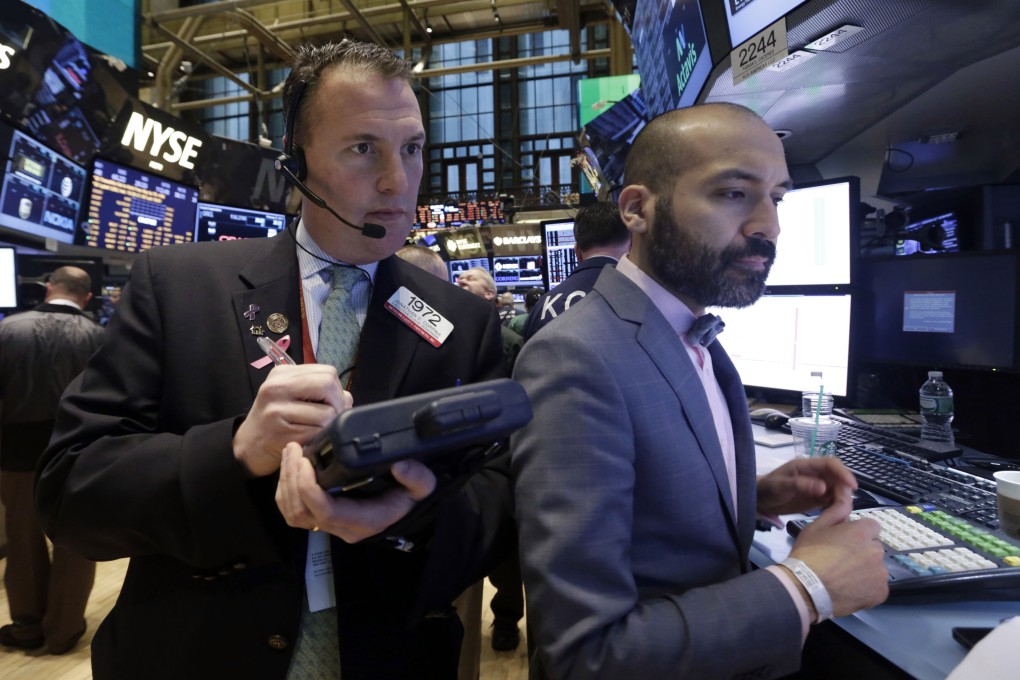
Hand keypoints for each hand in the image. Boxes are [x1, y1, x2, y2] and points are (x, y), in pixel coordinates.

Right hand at [233, 364, 350, 477]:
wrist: (248, 446)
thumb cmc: (275, 420)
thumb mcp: (292, 397)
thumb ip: (319, 391)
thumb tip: (346, 398)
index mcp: (282, 374)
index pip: (327, 372)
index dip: (336, 390)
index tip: (331, 404)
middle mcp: (277, 387)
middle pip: (327, 385)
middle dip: (337, 404)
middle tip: (331, 418)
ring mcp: (277, 410)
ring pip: (327, 413)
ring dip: (329, 425)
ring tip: (317, 430)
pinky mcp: (281, 433)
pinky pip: (317, 433)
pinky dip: (319, 438)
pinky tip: (309, 439)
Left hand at [275, 442, 436, 542]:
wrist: (408, 509)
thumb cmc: (412, 497)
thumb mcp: (423, 486)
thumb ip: (416, 476)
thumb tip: (399, 464)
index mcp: (363, 521)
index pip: (325, 512)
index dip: (309, 488)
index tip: (306, 461)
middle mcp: (342, 528)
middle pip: (301, 512)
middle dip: (292, 479)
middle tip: (294, 449)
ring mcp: (330, 525)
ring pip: (293, 513)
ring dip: (286, 482)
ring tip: (290, 452)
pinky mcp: (322, 517)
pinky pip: (293, 510)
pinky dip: (286, 488)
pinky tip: (292, 466)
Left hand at [757, 456, 856, 515]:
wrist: (760, 500)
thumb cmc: (768, 488)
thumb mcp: (781, 486)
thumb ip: (801, 485)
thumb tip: (823, 487)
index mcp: (806, 466)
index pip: (830, 464)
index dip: (843, 472)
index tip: (852, 485)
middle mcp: (815, 474)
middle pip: (837, 477)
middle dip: (844, 488)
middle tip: (846, 503)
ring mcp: (817, 486)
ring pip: (837, 489)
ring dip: (842, 497)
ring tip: (842, 510)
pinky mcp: (817, 498)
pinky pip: (832, 499)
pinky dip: (837, 505)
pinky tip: (837, 514)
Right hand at [788, 493, 888, 617]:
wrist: (806, 589)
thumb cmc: (809, 554)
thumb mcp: (816, 527)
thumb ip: (836, 510)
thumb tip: (847, 493)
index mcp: (862, 532)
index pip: (872, 526)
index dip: (859, 534)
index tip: (845, 542)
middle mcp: (876, 550)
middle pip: (874, 547)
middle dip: (862, 551)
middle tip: (841, 561)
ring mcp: (881, 573)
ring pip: (876, 567)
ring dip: (865, 570)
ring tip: (844, 578)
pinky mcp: (881, 592)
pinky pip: (877, 587)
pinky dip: (867, 588)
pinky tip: (850, 589)